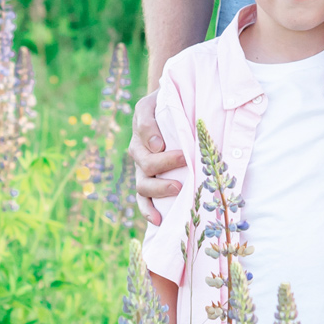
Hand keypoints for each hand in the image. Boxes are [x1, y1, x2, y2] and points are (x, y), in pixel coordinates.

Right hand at [130, 90, 184, 226]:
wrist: (169, 108)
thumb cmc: (164, 104)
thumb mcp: (153, 103)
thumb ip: (149, 121)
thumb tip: (157, 146)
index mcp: (140, 133)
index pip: (145, 143)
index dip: (161, 151)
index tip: (182, 153)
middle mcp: (139, 154)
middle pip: (145, 167)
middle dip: (164, 168)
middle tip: (184, 168)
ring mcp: (143, 171)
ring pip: (143, 186)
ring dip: (159, 190)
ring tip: (177, 189)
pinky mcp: (149, 183)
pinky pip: (144, 200)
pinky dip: (148, 211)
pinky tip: (159, 220)